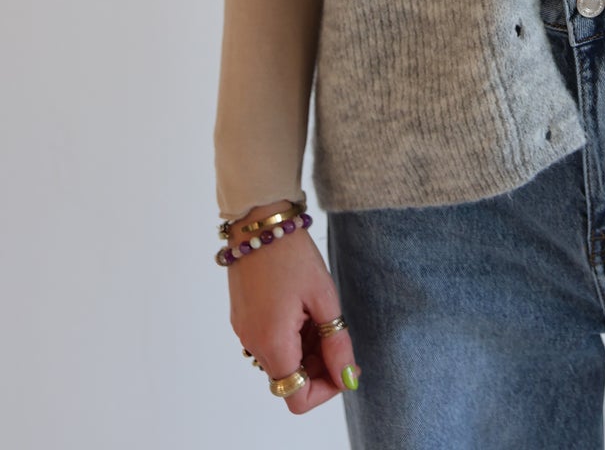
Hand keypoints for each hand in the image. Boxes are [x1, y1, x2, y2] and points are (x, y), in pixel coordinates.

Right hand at [227, 226, 361, 414]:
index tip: (345, 364)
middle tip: (338, 333)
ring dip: (305, 349)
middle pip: (289, 379)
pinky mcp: (242, 318)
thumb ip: (336, 342)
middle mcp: (252, 344)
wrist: (259, 220)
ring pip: (280, 360)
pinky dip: (290, 336)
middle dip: (318, 366)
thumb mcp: (323, 297)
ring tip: (319, 312)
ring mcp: (244, 331)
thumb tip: (348, 378)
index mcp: (272, 343)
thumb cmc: (293, 255)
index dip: (326, 390)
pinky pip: (269, 341)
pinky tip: (303, 307)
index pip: (296, 398)